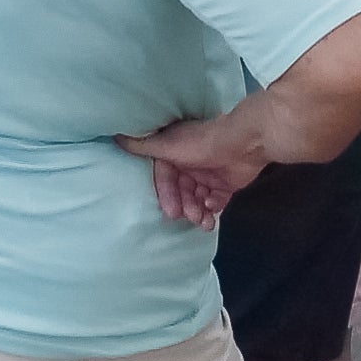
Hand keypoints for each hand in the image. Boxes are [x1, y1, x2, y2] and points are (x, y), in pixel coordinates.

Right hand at [118, 106, 272, 226]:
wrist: (244, 141)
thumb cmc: (202, 143)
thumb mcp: (167, 145)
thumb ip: (142, 145)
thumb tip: (116, 137)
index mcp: (174, 153)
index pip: (164, 178)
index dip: (166, 195)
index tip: (171, 211)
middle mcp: (190, 163)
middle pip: (181, 192)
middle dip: (184, 206)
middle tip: (190, 218)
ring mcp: (209, 174)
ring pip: (197, 199)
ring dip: (197, 212)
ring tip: (203, 222)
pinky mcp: (226, 183)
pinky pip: (215, 201)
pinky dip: (212, 208)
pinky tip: (213, 211)